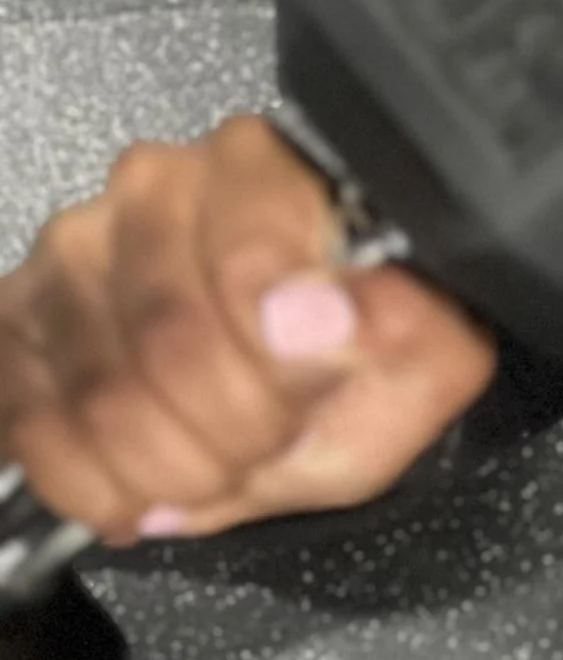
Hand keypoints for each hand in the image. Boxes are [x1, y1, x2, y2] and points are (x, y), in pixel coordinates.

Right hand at [0, 115, 497, 543]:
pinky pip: (28, 420)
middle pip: (167, 338)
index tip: (307, 397)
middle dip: (229, 434)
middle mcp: (157, 190)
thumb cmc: (362, 344)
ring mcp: (74, 252)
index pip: (248, 268)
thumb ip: (401, 339)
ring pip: (96, 389)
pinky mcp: (16, 317)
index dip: (278, 367)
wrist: (304, 352)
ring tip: (216, 467)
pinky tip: (141, 486)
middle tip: (266, 449)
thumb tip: (321, 324)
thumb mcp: (424, 355)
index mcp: (265, 173)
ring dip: (167, 467)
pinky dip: (91, 481)